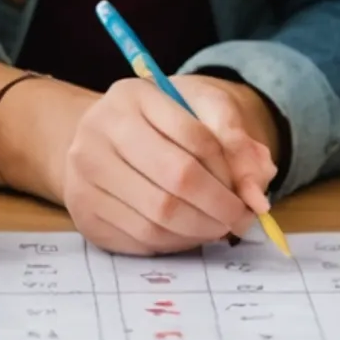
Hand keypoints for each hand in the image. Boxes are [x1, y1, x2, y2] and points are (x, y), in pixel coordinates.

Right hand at [60, 76, 275, 255]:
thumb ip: (236, 143)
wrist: (99, 140)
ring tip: (218, 226)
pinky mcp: (82, 210)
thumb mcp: (199, 111)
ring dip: (201, 230)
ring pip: (158, 216)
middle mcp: (98, 130)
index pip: (197, 137)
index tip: (246, 189)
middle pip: (177, 178)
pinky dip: (175, 243)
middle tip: (241, 218)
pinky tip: (188, 233)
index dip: (230, 171)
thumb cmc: (157, 124)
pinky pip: (140, 238)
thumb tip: (256, 195)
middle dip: (221, 206)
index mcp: (132, 96)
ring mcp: (84, 173)